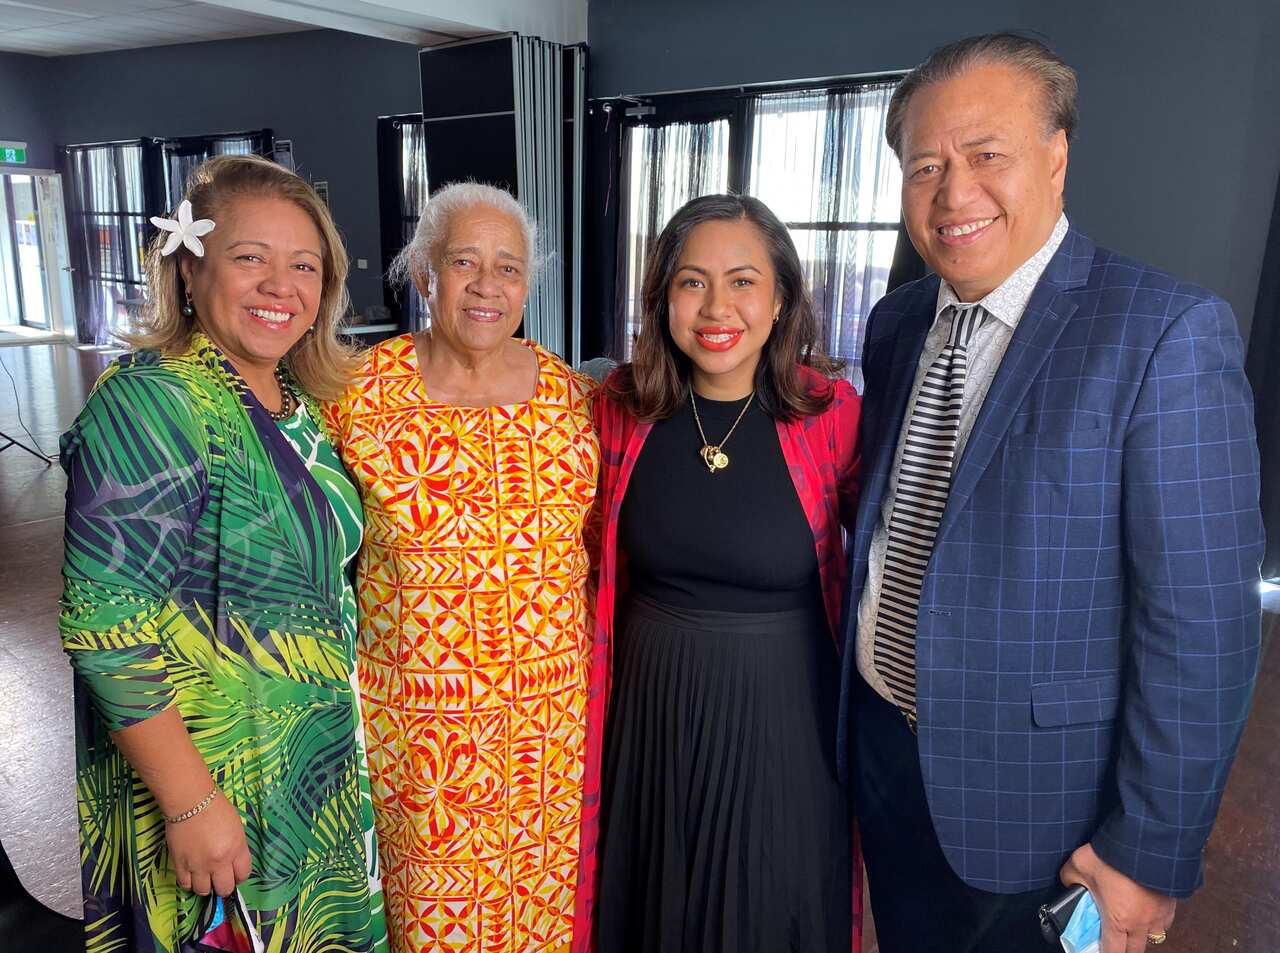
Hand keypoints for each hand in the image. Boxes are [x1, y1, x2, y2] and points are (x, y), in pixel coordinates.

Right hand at [166, 791, 251, 896]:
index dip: (240, 876)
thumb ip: (237, 847)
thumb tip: (233, 862)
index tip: (235, 874)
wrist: (190, 802)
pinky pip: (185, 884)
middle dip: (224, 886)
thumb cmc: (216, 808)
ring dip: (206, 886)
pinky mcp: (180, 865)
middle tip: (220, 878)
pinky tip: (191, 874)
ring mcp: (199, 865)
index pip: (243, 875)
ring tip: (205, 877)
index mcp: (236, 849)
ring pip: (204, 890)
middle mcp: (219, 861)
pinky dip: (189, 882)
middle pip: (225, 888)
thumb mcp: (236, 827)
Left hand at [1059, 843, 1175, 952]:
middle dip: (1123, 950)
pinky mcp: (1172, 903)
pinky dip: (1155, 923)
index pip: (1113, 952)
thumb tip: (1069, 884)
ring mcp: (1159, 915)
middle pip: (1134, 951)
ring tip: (1128, 927)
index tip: (1097, 950)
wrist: (1146, 840)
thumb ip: (1070, 879)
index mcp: (1118, 920)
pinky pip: (1164, 923)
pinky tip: (1145, 912)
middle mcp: (1141, 924)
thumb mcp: (1078, 865)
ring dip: (1140, 937)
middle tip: (1112, 941)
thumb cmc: (1111, 855)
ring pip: (1152, 938)